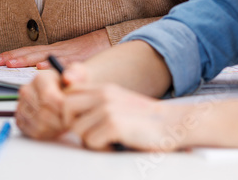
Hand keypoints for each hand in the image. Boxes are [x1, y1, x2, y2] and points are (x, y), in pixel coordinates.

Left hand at [0, 29, 110, 67]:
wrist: (108, 39)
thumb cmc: (87, 52)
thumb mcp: (66, 58)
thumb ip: (53, 65)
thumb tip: (35, 75)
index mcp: (52, 50)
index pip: (28, 51)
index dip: (12, 55)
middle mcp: (56, 50)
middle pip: (31, 52)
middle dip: (13, 57)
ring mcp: (66, 54)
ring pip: (43, 56)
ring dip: (26, 60)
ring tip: (11, 64)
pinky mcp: (78, 59)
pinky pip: (64, 62)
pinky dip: (52, 64)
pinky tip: (42, 68)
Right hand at [16, 62, 93, 139]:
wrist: (65, 92)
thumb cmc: (73, 85)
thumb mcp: (80, 74)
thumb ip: (77, 74)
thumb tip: (69, 78)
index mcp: (40, 78)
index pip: (49, 97)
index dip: (64, 109)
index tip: (75, 112)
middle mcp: (27, 90)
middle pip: (44, 114)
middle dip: (61, 121)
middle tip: (72, 120)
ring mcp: (22, 105)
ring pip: (39, 125)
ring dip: (56, 128)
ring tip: (65, 123)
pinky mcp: (21, 119)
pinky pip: (33, 132)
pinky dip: (48, 134)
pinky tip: (56, 127)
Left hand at [63, 83, 190, 151]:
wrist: (172, 124)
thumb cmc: (144, 119)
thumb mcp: (118, 101)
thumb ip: (97, 102)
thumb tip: (70, 114)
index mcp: (103, 88)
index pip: (69, 92)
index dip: (68, 109)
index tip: (78, 121)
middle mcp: (103, 95)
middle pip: (66, 108)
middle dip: (72, 124)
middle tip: (88, 134)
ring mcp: (108, 109)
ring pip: (77, 129)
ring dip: (89, 140)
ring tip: (106, 140)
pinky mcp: (113, 125)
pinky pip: (91, 142)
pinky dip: (101, 148)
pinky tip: (114, 145)